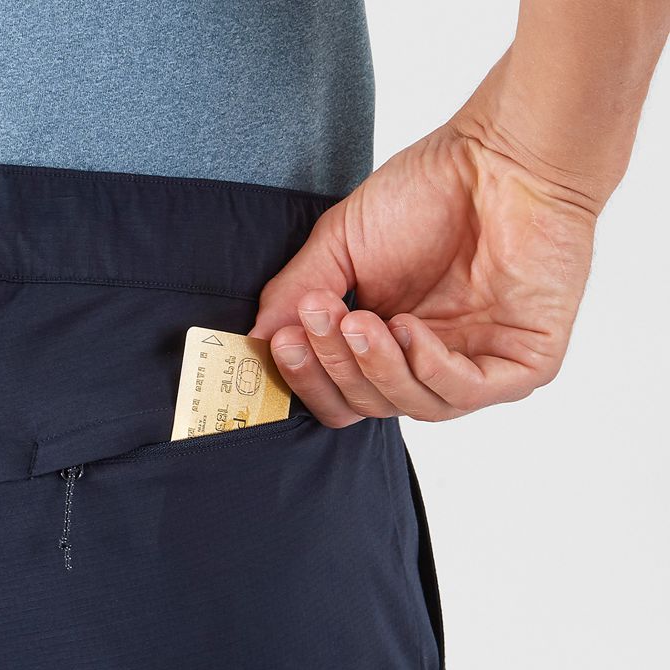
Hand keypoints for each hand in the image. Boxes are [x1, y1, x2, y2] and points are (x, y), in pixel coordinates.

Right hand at [248, 115, 597, 425]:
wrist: (504, 154)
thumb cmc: (429, 192)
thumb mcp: (340, 245)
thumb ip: (296, 292)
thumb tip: (255, 343)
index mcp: (386, 346)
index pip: (339, 395)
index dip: (308, 378)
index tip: (283, 341)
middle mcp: (428, 364)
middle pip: (368, 406)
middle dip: (336, 366)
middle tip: (321, 319)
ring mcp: (477, 368)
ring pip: (412, 406)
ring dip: (376, 366)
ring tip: (362, 320)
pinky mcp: (523, 366)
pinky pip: (464, 393)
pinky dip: (427, 368)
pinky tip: (407, 328)